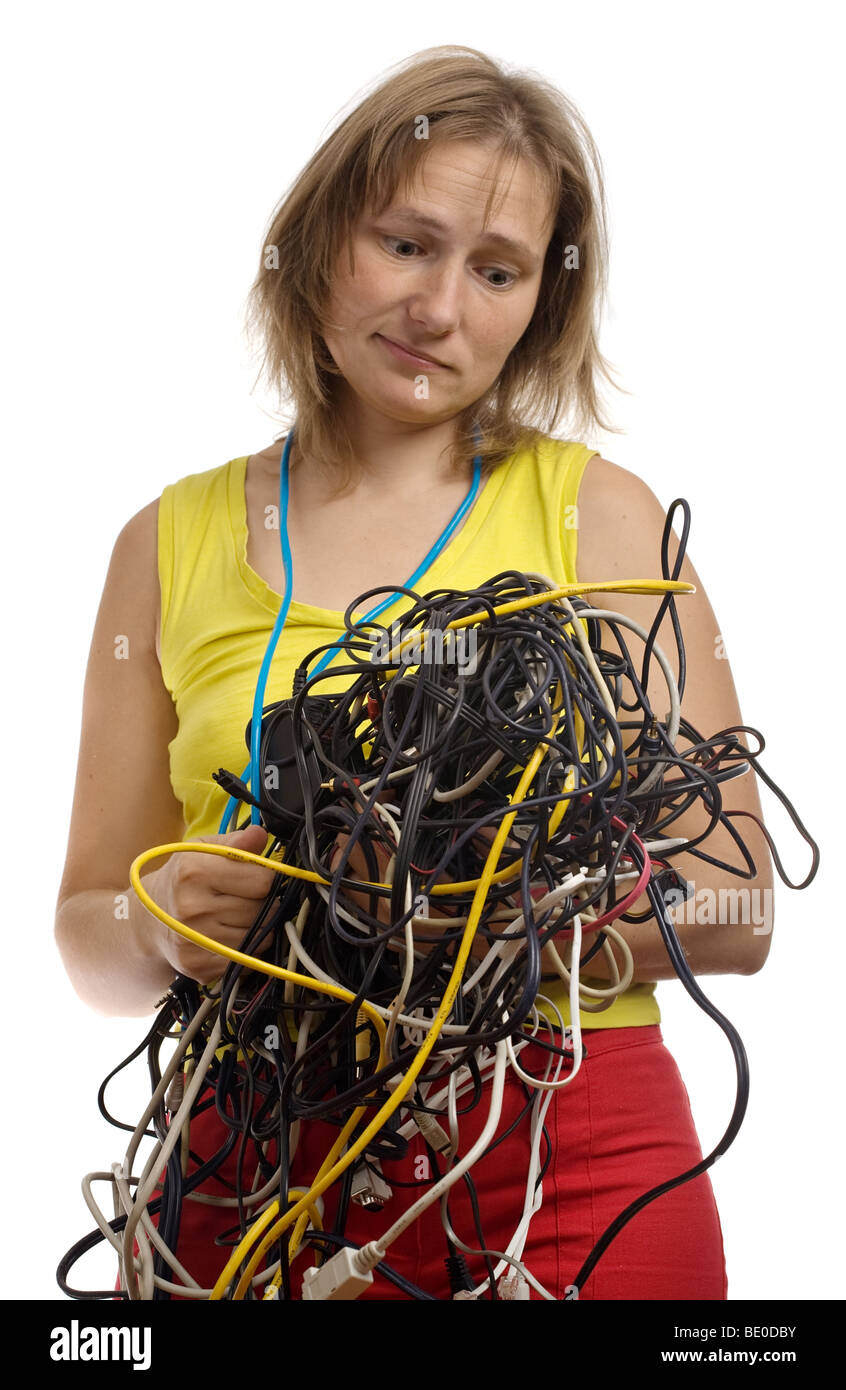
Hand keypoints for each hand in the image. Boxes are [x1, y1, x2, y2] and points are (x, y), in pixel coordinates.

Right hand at [149, 823, 277, 983]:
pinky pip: (247, 959)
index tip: (253, 878)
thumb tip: (260, 835)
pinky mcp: (198, 966)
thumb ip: (235, 841)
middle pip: (263, 910)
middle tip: (244, 899)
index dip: (265, 878)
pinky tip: (228, 936)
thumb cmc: (183, 880)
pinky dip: (246, 949)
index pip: (262, 881)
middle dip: (262, 904)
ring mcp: (194, 940)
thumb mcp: (202, 850)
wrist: (146, 920)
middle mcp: (192, 907)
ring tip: (236, 916)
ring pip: (260, 936)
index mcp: (194, 871)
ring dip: (257, 927)